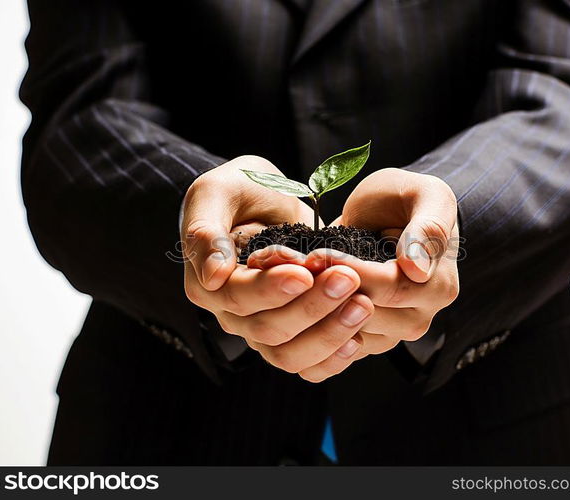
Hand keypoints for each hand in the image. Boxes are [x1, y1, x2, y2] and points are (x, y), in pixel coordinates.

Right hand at [182, 156, 371, 378]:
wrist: (272, 199)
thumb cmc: (241, 190)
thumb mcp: (217, 192)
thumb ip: (206, 231)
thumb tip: (214, 276)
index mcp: (209, 284)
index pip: (238, 298)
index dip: (272, 289)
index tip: (306, 271)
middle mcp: (234, 315)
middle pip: (268, 330)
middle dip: (311, 307)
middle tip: (348, 278)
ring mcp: (264, 330)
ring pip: (289, 356)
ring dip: (329, 334)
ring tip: (363, 305)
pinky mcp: (294, 336)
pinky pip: (310, 366)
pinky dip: (333, 358)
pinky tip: (359, 337)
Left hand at [311, 168, 459, 358]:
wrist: (387, 213)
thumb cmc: (407, 199)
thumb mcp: (426, 195)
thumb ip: (428, 227)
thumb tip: (417, 269)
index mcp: (437, 287)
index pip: (388, 289)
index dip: (348, 271)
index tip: (318, 253)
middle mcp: (419, 318)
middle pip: (365, 314)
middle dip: (327, 289)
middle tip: (296, 265)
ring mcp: (391, 333)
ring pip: (345, 332)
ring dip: (314, 305)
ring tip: (293, 276)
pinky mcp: (364, 339)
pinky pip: (335, 343)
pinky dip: (312, 321)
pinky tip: (297, 292)